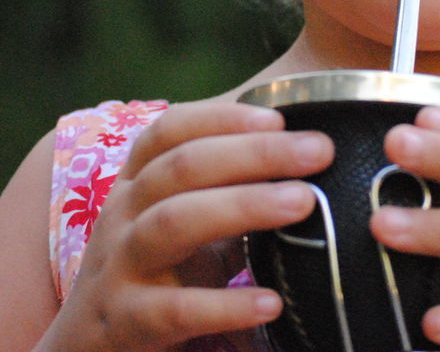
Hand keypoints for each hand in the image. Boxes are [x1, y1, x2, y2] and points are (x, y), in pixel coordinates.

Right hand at [37, 101, 333, 351]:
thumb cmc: (154, 276)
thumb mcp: (183, 224)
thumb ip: (229, 193)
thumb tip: (308, 167)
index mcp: (136, 184)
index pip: (169, 131)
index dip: (222, 118)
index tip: (280, 116)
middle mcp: (122, 215)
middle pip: (182, 166)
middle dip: (254, 152)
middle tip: (319, 151)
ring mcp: (120, 267)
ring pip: (174, 222)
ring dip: (243, 206)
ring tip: (304, 203)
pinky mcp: (126, 322)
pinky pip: (175, 310)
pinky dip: (225, 306)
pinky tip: (271, 302)